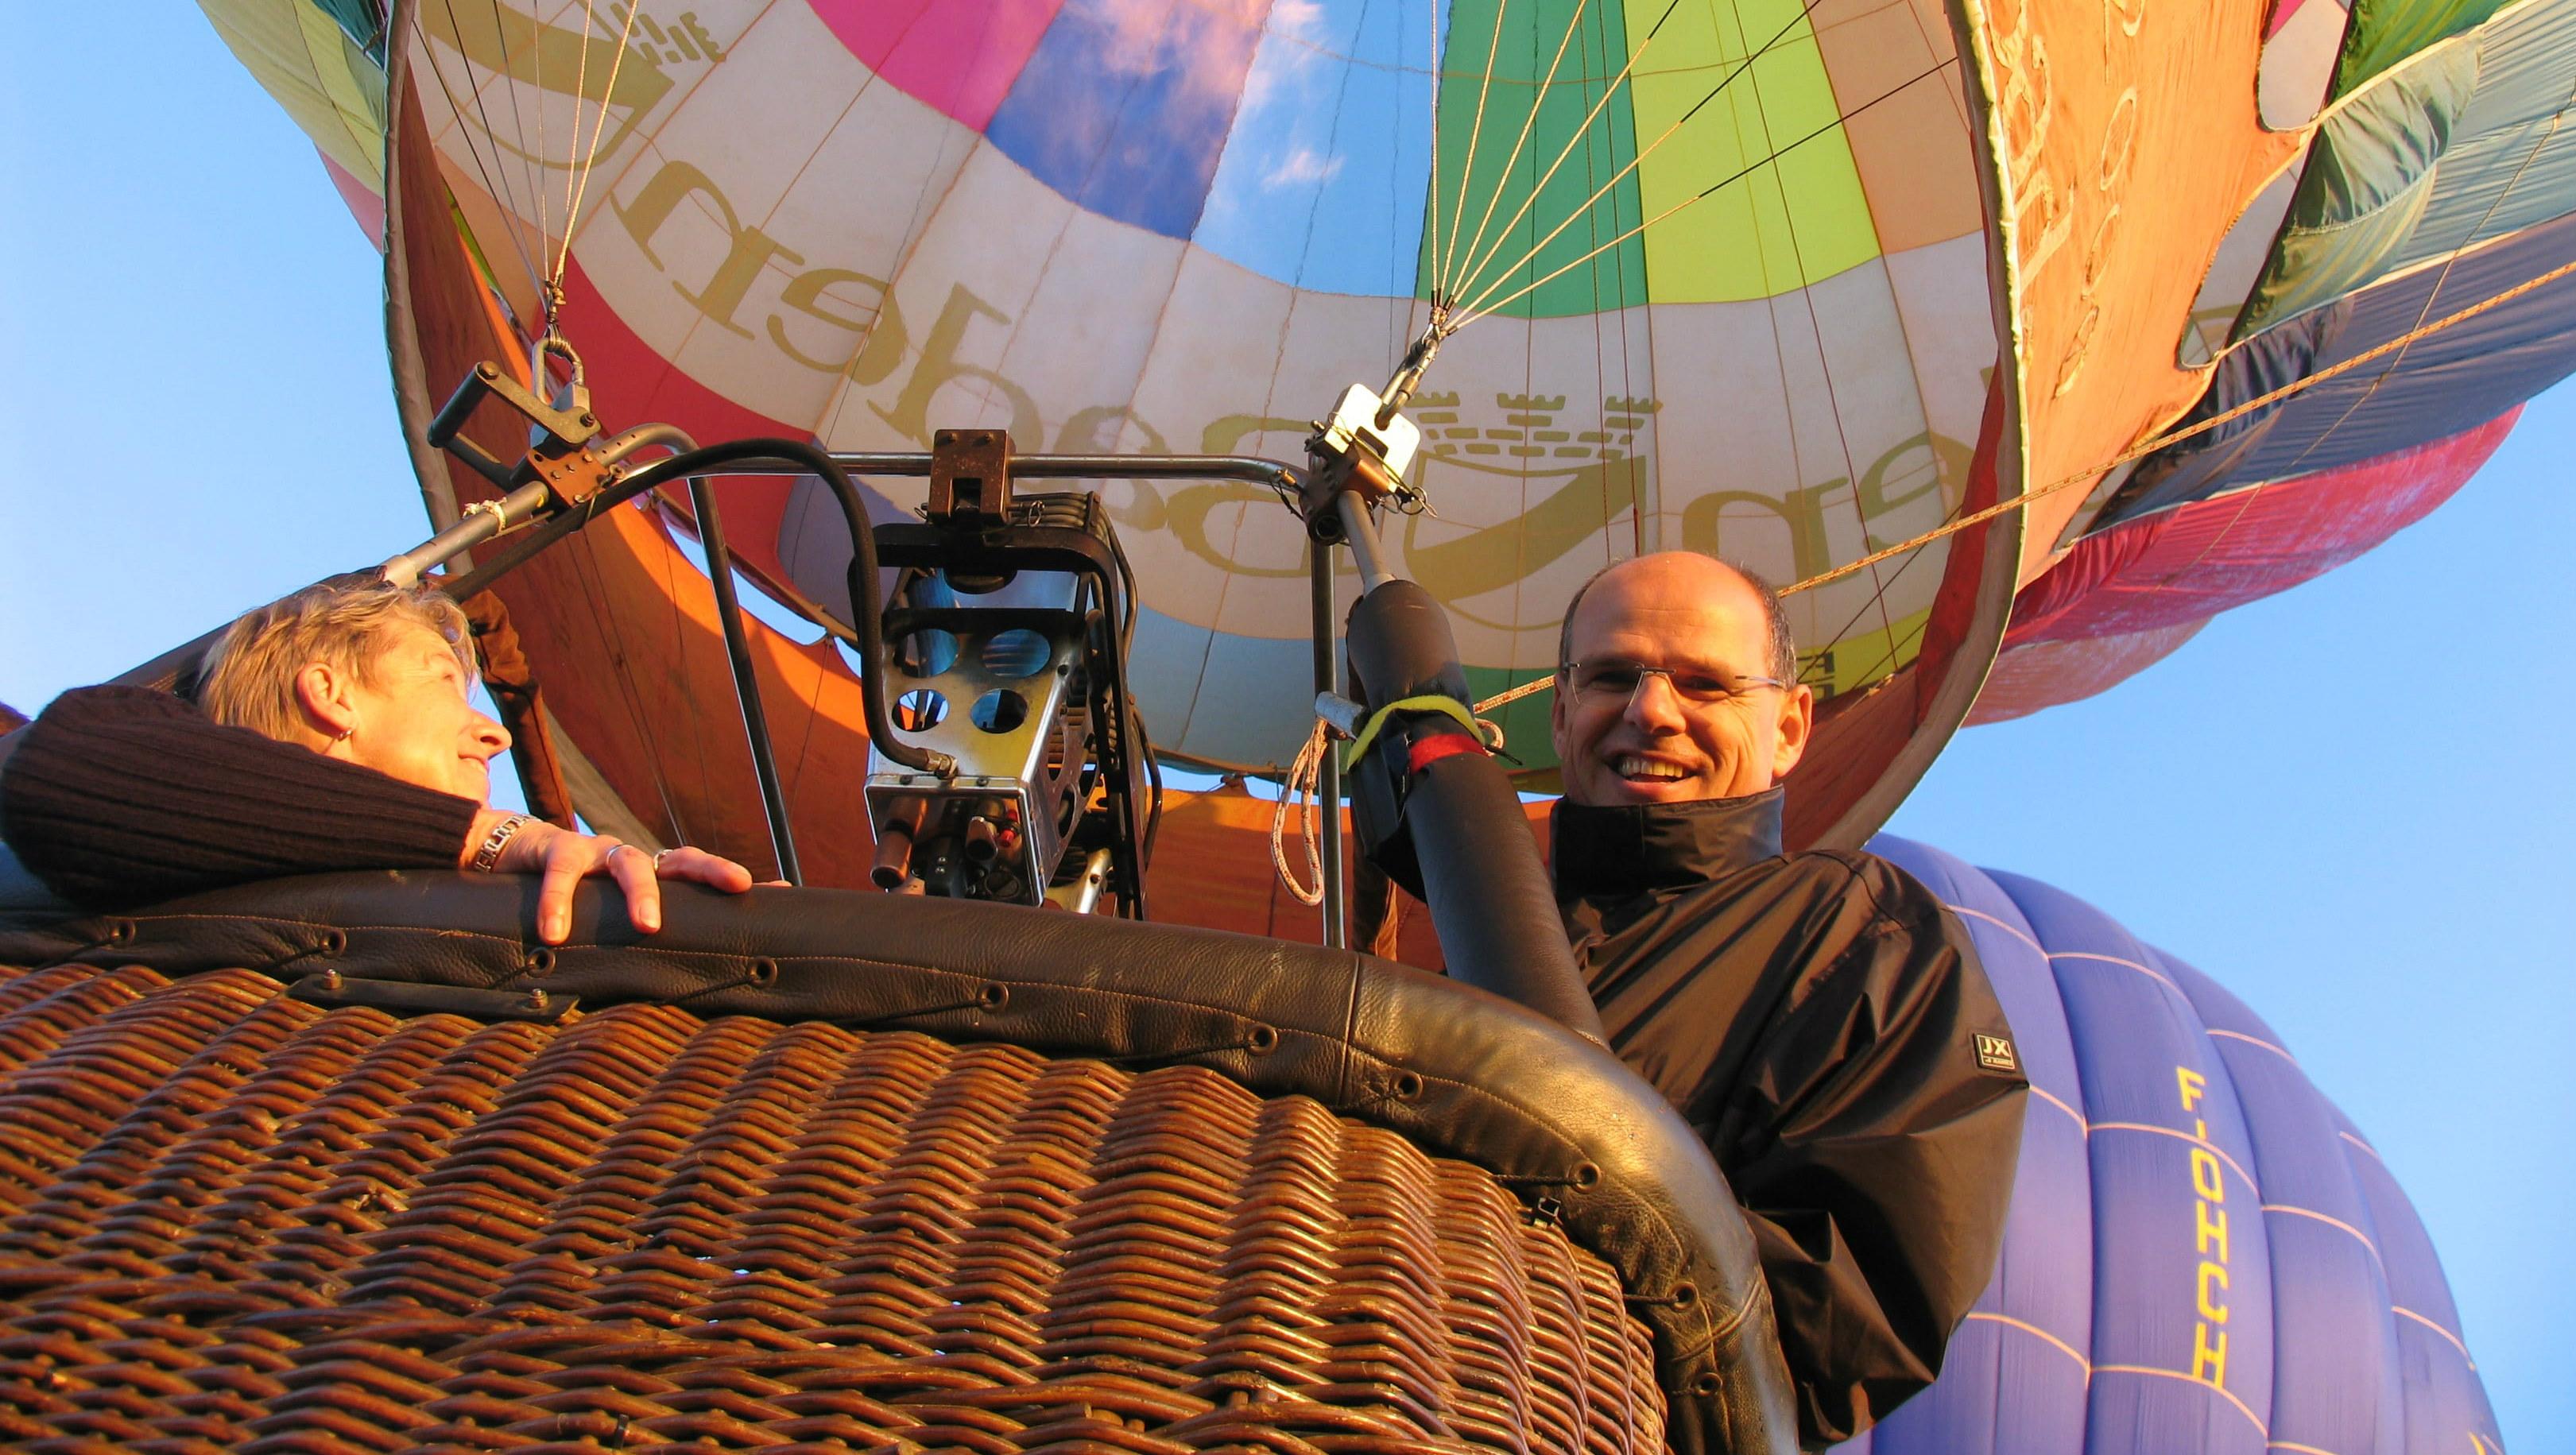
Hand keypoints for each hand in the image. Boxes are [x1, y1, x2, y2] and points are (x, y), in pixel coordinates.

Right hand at [466, 812, 755, 943]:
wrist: (509, 855)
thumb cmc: (570, 897)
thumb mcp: (607, 916)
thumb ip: (641, 935)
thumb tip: (688, 978)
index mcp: (648, 876)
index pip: (698, 873)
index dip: (734, 881)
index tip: (779, 889)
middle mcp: (629, 859)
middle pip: (677, 858)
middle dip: (707, 872)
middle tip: (733, 889)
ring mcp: (595, 850)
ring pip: (627, 862)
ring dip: (640, 893)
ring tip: (646, 927)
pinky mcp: (554, 849)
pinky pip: (561, 873)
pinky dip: (557, 902)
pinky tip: (554, 933)